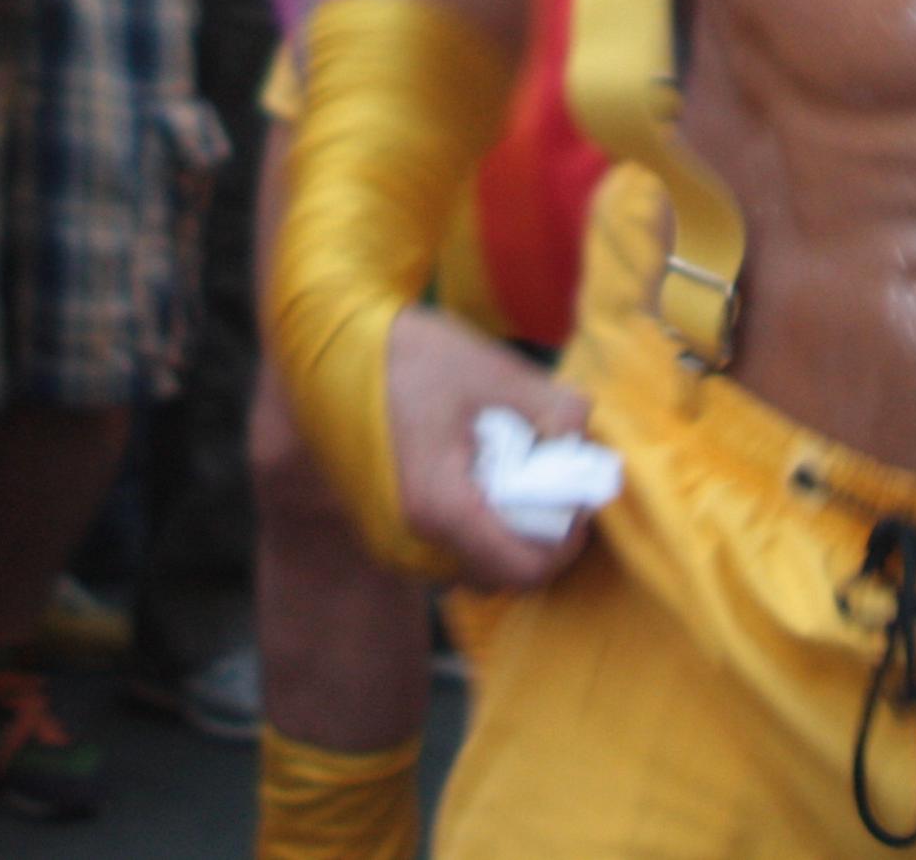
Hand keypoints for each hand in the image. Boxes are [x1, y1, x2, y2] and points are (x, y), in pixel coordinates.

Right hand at [381, 307, 592, 590]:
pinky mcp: (379, 528)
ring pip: (472, 565)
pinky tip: (473, 471)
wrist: (328, 342)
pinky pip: (443, 549)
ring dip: (503, 531)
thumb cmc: (410, 354)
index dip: (567, 540)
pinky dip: (472, 524)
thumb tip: (587, 441)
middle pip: (501, 573)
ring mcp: (388, 540)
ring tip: (511, 472)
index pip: (526, 569)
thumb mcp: (497, 373)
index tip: (577, 494)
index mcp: (440, 507)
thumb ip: (555, 411)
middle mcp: (409, 541)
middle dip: (537, 535)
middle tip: (551, 480)